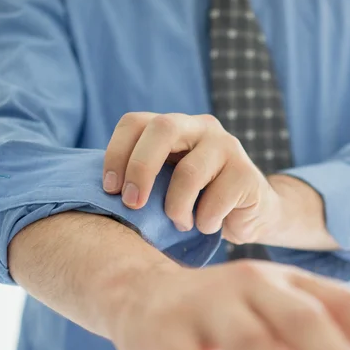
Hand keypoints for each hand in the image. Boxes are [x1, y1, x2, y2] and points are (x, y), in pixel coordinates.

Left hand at [102, 112, 279, 244]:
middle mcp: (200, 127)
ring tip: (180, 224)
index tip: (109, 189)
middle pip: (163, 128)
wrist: (249, 216)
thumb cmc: (197, 202)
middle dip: (140, 169)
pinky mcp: (247, 173)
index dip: (116, 153)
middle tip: (132, 204)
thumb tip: (101, 195)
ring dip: (176, 207)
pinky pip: (216, 199)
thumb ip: (142, 180)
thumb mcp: (165, 186)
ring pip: (189, 172)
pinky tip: (207, 226)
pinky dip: (205, 221)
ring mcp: (227, 147)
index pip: (135, 122)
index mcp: (173, 127)